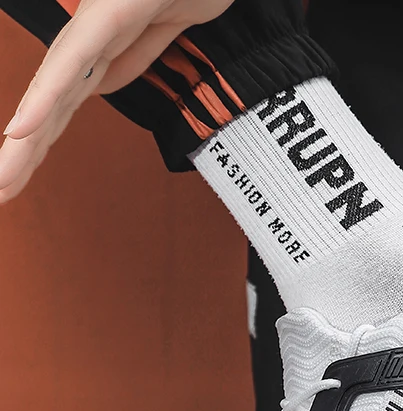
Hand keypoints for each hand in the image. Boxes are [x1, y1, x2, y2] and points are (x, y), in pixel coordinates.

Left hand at [0, 0, 234, 202]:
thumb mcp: (177, 18)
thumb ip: (137, 52)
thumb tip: (99, 89)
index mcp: (109, 32)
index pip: (67, 90)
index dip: (43, 127)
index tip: (18, 166)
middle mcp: (97, 28)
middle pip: (54, 100)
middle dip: (26, 152)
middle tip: (1, 191)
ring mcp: (103, 18)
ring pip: (56, 87)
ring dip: (28, 142)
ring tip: (4, 181)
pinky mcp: (115, 7)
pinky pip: (79, 56)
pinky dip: (51, 94)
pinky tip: (23, 129)